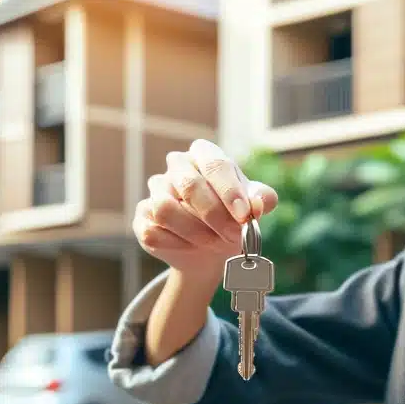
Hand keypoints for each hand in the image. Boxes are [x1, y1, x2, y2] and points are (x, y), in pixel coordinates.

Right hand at [133, 139, 277, 274]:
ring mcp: (156, 191)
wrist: (211, 248)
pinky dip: (178, 245)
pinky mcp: (143, 217)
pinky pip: (153, 232)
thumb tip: (257, 204)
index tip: (244, 215)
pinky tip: (192, 247)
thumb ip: (262, 200)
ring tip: (216, 244)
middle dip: (215, 216)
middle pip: (189, 186)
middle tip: (235, 236)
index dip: (230, 191)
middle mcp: (177, 166)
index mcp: (205, 154)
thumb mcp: (253, 207)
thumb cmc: (233, 218)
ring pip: (165, 209)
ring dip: (195, 233)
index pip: (214, 164)